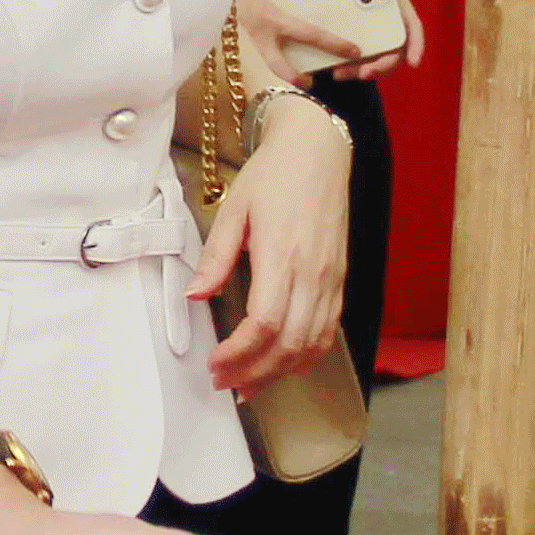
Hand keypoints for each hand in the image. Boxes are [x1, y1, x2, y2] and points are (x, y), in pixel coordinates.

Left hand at [195, 98, 351, 388]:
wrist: (318, 150)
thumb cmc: (274, 175)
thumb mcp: (234, 209)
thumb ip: (215, 257)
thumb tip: (194, 297)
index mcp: (283, 255)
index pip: (265, 323)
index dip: (239, 353)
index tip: (214, 364)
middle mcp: (313, 273)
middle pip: (289, 344)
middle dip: (255, 372)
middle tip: (224, 383)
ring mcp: (331, 279)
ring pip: (311, 344)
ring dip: (279, 372)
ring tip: (249, 384)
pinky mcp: (340, 280)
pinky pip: (328, 331)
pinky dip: (307, 357)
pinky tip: (284, 365)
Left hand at [313, 0, 422, 73]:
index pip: (413, 25)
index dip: (416, 44)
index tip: (414, 62)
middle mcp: (394, 15)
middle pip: (396, 49)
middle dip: (381, 65)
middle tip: (359, 74)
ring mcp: (384, 21)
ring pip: (383, 53)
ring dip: (366, 67)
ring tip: (342, 73)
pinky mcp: (373, 23)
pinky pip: (369, 45)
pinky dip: (357, 58)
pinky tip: (338, 63)